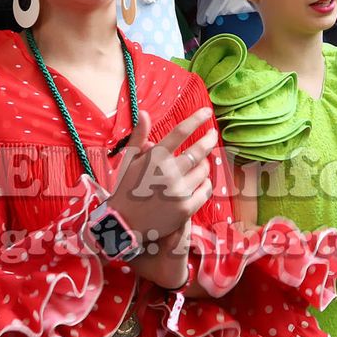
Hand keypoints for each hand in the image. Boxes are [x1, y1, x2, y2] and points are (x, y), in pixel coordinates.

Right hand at [109, 108, 218, 250]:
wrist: (123, 224)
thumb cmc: (126, 189)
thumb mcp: (129, 160)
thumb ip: (139, 136)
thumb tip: (144, 112)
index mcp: (154, 158)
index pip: (180, 132)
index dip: (196, 119)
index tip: (207, 112)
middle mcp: (168, 173)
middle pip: (199, 150)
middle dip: (209, 139)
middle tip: (213, 134)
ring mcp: (178, 192)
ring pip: (204, 171)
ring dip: (205, 164)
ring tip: (202, 162)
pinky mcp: (186, 209)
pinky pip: (205, 190)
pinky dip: (206, 184)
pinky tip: (202, 181)